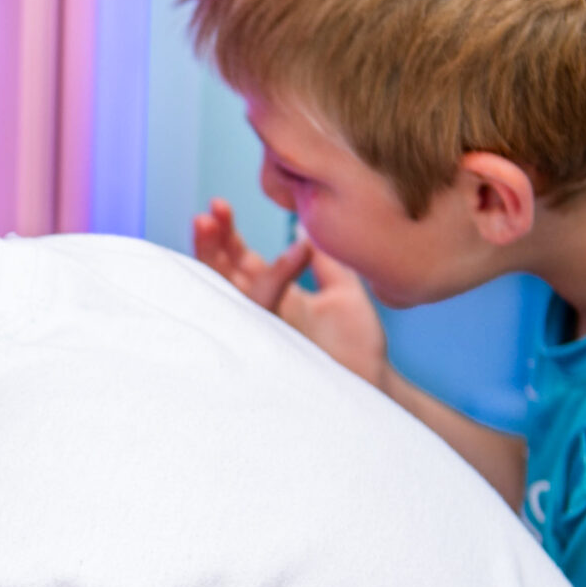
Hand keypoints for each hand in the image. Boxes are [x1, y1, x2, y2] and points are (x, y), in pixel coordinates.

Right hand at [191, 200, 390, 389]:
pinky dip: (276, 279)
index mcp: (274, 293)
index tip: (220, 204)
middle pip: (223, 274)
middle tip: (208, 213)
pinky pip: (267, 309)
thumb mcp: (344, 288)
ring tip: (213, 223)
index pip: (239, 259)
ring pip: (233, 291)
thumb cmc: (359, 343)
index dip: (226, 233)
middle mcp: (264, 309)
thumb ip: (326, 258)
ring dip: (220, 258)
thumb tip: (307, 225)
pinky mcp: (279, 344)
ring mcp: (267, 327)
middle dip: (210, 243)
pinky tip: (297, 250)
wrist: (377, 382)